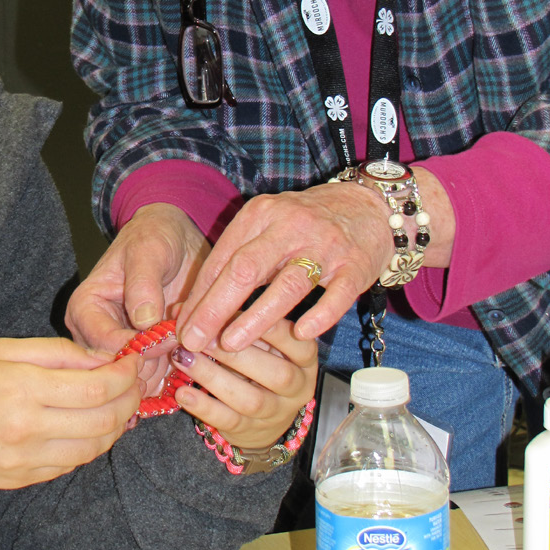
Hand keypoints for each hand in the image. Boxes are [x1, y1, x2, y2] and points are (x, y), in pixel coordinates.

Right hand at [0, 337, 139, 489]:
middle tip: (134, 384)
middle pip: (105, 421)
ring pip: (93, 449)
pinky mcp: (20, 481)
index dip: (126, 375)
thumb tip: (100, 358)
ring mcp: (25, 461)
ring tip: (117, 406)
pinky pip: (69, 466)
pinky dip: (89, 446)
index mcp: (23, 388)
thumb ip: (54, 353)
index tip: (134, 361)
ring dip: (115, 427)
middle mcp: (28, 429)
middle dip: (130, 400)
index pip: (98, 387)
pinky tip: (88, 428)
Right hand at [65, 203, 209, 390]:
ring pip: (140, 383)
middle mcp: (97, 337)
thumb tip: (143, 320)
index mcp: (86, 309)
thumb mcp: (148, 249)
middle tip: (185, 342)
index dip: (138, 348)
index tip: (170, 335)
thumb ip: (143, 282)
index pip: (104, 345)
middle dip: (155, 364)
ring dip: (170, 371)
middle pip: (118, 372)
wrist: (176, 240)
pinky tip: (194, 354)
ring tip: (191, 342)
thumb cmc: (155, 236)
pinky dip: (178, 375)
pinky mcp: (145, 360)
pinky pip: (157, 383)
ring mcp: (121, 352)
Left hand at [172, 316, 317, 452]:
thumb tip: (181, 309)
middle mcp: (297, 387)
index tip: (235, 312)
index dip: (267, 327)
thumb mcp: (253, 337)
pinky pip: (228, 421)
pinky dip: (204, 406)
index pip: (294, 340)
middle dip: (237, 354)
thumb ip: (227, 319)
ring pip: (250, 400)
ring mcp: (276, 413)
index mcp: (304, 357)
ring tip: (184, 358)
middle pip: (277, 373)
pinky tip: (183, 392)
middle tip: (202, 336)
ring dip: (214, 377)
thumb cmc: (256, 360)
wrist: (263, 414)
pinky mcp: (250, 430)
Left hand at [177, 180, 397, 352]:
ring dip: (256, 317)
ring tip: (231, 344)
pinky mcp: (356, 265)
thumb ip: (233, 261)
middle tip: (194, 341)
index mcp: (260, 214)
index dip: (199, 296)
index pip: (222, 259)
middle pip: (245, 269)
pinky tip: (300, 335)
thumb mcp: (265, 228)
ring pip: (286, 284)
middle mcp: (289, 225)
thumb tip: (190, 310)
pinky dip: (319, 315)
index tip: (181, 328)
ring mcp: (325, 245)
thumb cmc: (304, 225)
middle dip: (215, 308)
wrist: (367, 205)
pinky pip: (336, 294)